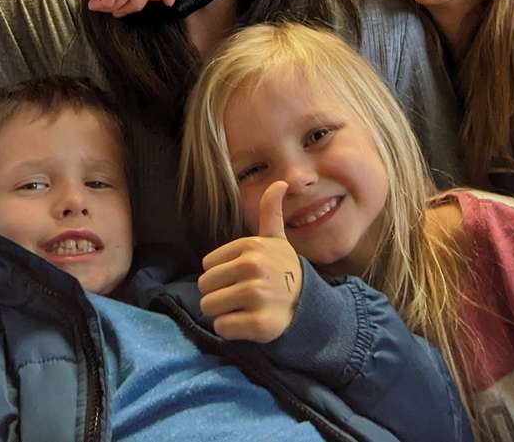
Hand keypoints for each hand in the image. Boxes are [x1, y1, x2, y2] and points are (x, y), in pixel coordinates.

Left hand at [197, 181, 302, 342]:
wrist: (308, 307)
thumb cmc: (284, 271)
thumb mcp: (276, 240)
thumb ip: (271, 211)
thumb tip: (280, 182)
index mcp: (251, 247)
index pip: (207, 266)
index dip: (222, 274)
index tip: (243, 277)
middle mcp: (253, 268)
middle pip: (205, 287)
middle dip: (219, 294)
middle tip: (242, 296)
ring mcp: (257, 296)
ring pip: (209, 307)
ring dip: (223, 312)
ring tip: (245, 308)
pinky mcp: (259, 324)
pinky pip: (222, 328)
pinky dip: (231, 330)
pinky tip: (249, 323)